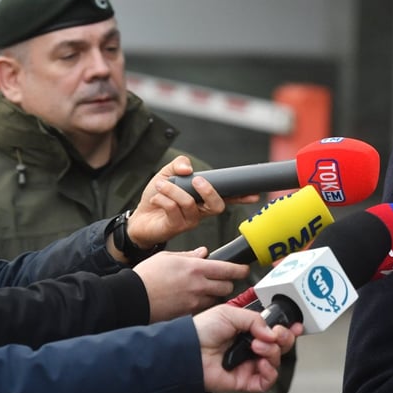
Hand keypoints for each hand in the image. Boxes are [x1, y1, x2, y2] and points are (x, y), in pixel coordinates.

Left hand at [123, 156, 259, 251]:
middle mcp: (201, 212)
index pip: (227, 197)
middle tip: (196, 180)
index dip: (242, 196)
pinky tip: (155, 198)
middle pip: (218, 206)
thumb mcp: (167, 174)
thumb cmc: (157, 198)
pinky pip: (174, 210)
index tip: (254, 194)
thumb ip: (179, 165)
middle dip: (209, 191)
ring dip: (173, 190)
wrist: (138, 218)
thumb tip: (188, 169)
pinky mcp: (176, 227)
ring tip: (161, 185)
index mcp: (203, 199)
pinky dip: (162, 199)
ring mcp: (190, 221)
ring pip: (189, 203)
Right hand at [134, 249, 250, 321]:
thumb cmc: (145, 277)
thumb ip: (189, 255)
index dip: (240, 270)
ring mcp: (194, 301)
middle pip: (228, 286)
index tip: (243, 269)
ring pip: (217, 299)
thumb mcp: (167, 257)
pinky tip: (194, 301)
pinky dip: (204, 305)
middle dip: (228, 283)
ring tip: (205, 291)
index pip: (228, 269)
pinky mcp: (188, 314)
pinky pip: (204, 309)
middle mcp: (198, 285)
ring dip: (216, 295)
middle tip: (223, 280)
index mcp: (195, 268)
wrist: (131, 298)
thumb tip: (204, 252)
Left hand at [193, 304, 301, 392]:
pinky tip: (261, 363)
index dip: (287, 328)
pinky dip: (269, 372)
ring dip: (273, 353)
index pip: (275, 330)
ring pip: (276, 362)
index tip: (296, 325)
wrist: (187, 350)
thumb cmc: (202, 329)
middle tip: (277, 334)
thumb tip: (272, 332)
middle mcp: (251, 347)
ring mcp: (249, 364)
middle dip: (284, 339)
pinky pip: (266, 381)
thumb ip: (255, 319)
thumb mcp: (230, 313)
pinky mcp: (245, 380)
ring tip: (258, 347)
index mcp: (249, 330)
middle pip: (280, 346)